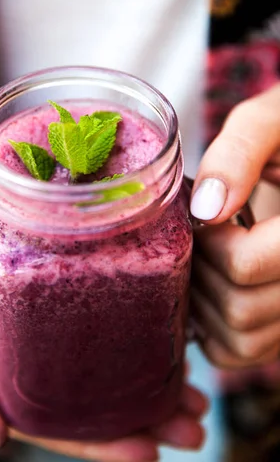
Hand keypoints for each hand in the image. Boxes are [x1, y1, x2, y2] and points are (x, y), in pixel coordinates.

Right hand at [0, 133, 205, 460]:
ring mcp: (46, 299)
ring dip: (148, 363)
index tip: (149, 449)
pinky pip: (103, 289)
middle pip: (90, 387)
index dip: (97, 441)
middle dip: (142, 409)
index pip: (51, 418)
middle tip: (193, 418)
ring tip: (194, 379)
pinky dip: (135, 306)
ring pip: (105, 342)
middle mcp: (25, 338)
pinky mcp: (59, 260)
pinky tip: (167, 315)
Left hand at [190, 84, 279, 367]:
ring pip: (239, 337)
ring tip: (209, 252)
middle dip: (203, 265)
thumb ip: (239, 153)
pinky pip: (241, 352)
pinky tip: (214, 281)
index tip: (207, 210)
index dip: (210, 239)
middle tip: (201, 230)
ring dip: (204, 295)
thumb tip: (205, 210)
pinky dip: (212, 326)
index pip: (245, 264)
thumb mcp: (273, 121)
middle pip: (239, 306)